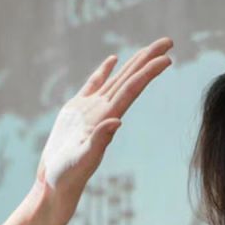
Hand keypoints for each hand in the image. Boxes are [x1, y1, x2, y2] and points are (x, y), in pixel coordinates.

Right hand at [35, 37, 173, 213]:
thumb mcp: (83, 159)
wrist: (55, 184)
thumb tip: (116, 121)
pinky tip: (113, 60)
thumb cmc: (68, 175)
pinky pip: (93, 85)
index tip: (168, 59)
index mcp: (107, 118)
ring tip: (150, 48)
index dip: (149, 72)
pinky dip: (103, 71)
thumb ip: (98, 140)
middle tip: (169, 41)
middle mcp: (103, 111)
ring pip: (116, 79)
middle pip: (130, 78)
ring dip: (133, 63)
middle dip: (149, 59)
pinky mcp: (76, 111)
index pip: (132, 89)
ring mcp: (90, 109)